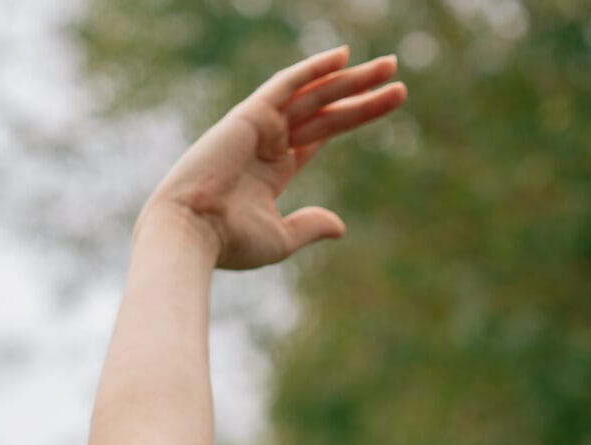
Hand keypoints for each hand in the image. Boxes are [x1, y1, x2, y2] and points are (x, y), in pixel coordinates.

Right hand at [144, 45, 407, 270]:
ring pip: (315, 95)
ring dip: (351, 79)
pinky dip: (314, 68)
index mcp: (273, 169)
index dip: (352, 116)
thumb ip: (309, 225)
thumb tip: (340, 226)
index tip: (384, 103)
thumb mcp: (280, 237)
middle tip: (398, 78)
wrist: (192, 232)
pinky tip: (344, 56)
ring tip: (390, 65)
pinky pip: (288, 84)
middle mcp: (268, 141)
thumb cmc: (230, 242)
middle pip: (326, 111)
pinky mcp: (252, 115)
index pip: (321, 134)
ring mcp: (260, 125)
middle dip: (362, 93)